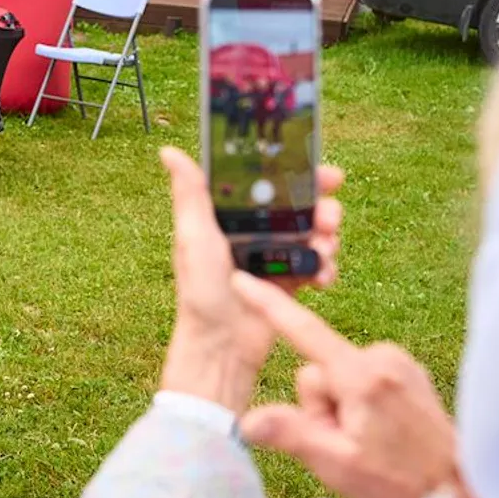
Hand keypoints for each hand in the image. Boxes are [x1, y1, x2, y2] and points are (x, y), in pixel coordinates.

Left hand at [156, 147, 341, 413]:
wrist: (221, 346)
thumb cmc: (200, 291)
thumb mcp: (193, 236)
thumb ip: (190, 194)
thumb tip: (168, 151)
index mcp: (230, 216)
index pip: (268, 183)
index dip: (297, 174)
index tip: (323, 171)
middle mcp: (253, 232)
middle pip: (299, 206)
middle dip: (322, 206)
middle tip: (330, 215)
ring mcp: (273, 256)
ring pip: (314, 234)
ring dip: (327, 237)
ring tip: (325, 249)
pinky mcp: (289, 281)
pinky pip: (317, 265)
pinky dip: (326, 267)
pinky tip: (322, 277)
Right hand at [234, 274, 468, 497]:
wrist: (458, 491)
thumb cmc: (400, 484)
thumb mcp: (337, 466)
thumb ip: (291, 434)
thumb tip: (247, 421)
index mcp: (362, 377)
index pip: (304, 332)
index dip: (269, 305)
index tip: (242, 280)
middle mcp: (383, 357)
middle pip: (319, 370)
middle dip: (321, 406)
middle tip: (348, 444)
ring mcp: (398, 361)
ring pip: (338, 375)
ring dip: (342, 406)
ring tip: (370, 442)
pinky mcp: (407, 369)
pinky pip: (361, 375)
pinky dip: (361, 401)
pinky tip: (383, 430)